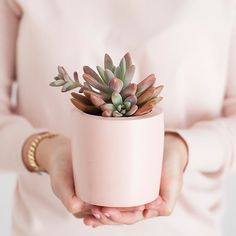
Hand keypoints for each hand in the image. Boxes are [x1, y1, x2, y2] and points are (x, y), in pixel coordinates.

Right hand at [22, 134, 141, 218]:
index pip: (103, 217)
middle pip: (114, 212)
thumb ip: (66, 196)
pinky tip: (141, 188)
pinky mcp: (103, 182)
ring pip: (118, 203)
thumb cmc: (59, 168)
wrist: (61, 153)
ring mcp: (99, 193)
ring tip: (148, 201)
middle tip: (144, 207)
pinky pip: (117, 189)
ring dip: (132, 204)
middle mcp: (94, 202)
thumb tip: (76, 207)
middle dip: (129, 212)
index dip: (117, 217)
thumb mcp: (60, 182)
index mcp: (84, 208)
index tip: (133, 212)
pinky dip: (128, 191)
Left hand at [83, 132, 187, 226]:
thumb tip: (147, 212)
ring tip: (87, 212)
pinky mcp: (125, 183)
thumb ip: (166, 203)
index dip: (118, 217)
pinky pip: (112, 194)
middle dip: (105, 216)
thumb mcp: (174, 186)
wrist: (170, 149)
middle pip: (119, 215)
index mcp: (148, 207)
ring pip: (114, 207)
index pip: (130, 217)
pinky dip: (101, 200)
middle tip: (93, 212)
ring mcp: (130, 194)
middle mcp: (137, 203)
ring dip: (100, 212)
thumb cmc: (172, 167)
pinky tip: (89, 203)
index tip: (105, 211)